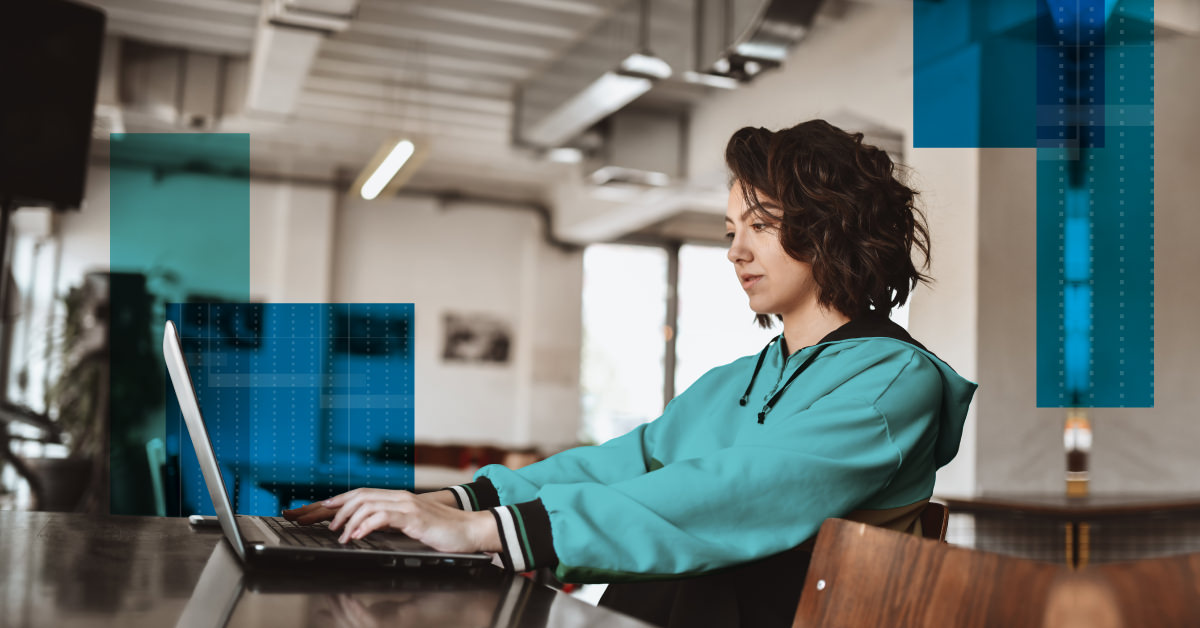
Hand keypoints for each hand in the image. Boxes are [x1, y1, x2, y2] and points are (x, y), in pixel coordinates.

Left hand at [288, 488, 501, 553]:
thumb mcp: (408, 529)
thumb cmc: (441, 532)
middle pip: (354, 496)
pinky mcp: (413, 515)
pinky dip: (365, 525)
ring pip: (365, 503)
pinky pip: (383, 516)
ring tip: (337, 535)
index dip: (331, 503)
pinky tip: (356, 536)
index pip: (356, 496)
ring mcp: (405, 504)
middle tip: (307, 519)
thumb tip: (362, 532)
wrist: (469, 531)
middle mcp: (396, 497)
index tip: (310, 511)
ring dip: (346, 519)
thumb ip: (387, 526)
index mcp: (393, 499)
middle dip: (327, 508)